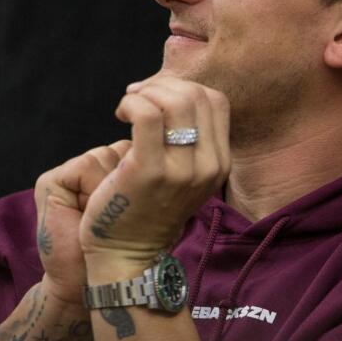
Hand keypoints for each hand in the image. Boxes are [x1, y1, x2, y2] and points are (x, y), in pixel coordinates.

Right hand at [33, 141, 131, 306]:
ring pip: (104, 155)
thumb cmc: (125, 242)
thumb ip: (146, 173)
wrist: (98, 275)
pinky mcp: (51, 182)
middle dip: (130, 178)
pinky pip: (85, 166)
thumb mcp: (141, 201)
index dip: (143, 174)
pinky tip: (91, 212)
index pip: (131, 148)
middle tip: (123, 212)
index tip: (137, 206)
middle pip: (120, 149)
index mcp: (106, 171)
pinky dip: (95, 189)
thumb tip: (169, 151)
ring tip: (108, 215)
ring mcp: (65, 173)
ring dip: (115, 186)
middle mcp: (85, 168)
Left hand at [80, 75, 230, 274]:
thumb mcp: (183, 176)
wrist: (128, 255)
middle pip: (196, 95)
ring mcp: (182, 170)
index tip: (158, 99)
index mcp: (220, 164)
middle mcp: (209, 166)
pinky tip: (120, 114)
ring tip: (128, 107)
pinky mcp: (149, 170)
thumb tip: (171, 94)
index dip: (185, 88)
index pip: (216, 101)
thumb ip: (189, 141)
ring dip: (146, 93)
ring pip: (174, 100)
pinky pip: (146, 114)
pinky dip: (131, 103)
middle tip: (137, 99)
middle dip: (162, 86)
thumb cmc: (147, 208)